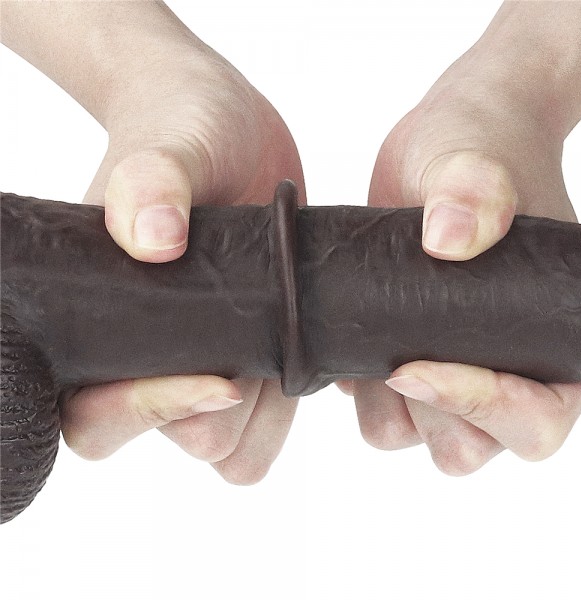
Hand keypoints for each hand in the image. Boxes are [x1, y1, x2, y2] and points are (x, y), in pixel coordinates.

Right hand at [58, 42, 304, 482]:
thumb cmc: (176, 125)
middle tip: (268, 350)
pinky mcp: (247, 355)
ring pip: (229, 444)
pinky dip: (291, 407)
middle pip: (180, 441)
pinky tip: (313, 353)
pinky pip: (266, 423)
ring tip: (294, 346)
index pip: (98, 416)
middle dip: (229, 412)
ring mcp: (201, 360)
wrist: (225, 127)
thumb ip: (148, 180)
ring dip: (268, 415)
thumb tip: (149, 241)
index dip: (153, 411)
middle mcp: (146, 356)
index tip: (223, 376)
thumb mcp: (163, 143)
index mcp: (101, 322)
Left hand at [340, 1, 580, 473]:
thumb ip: (475, 188)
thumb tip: (451, 239)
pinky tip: (353, 338)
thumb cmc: (480, 145)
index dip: (481, 408)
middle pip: (467, 446)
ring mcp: (453, 367)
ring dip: (385, 406)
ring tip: (370, 343)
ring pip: (415, 434)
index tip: (416, 365)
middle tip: (394, 353)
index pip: (535, 421)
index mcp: (550, 340)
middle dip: (426, 411)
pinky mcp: (407, 357)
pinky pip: (379, 410)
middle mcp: (506, 368)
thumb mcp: (474, 156)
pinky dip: (361, 391)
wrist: (443, 147)